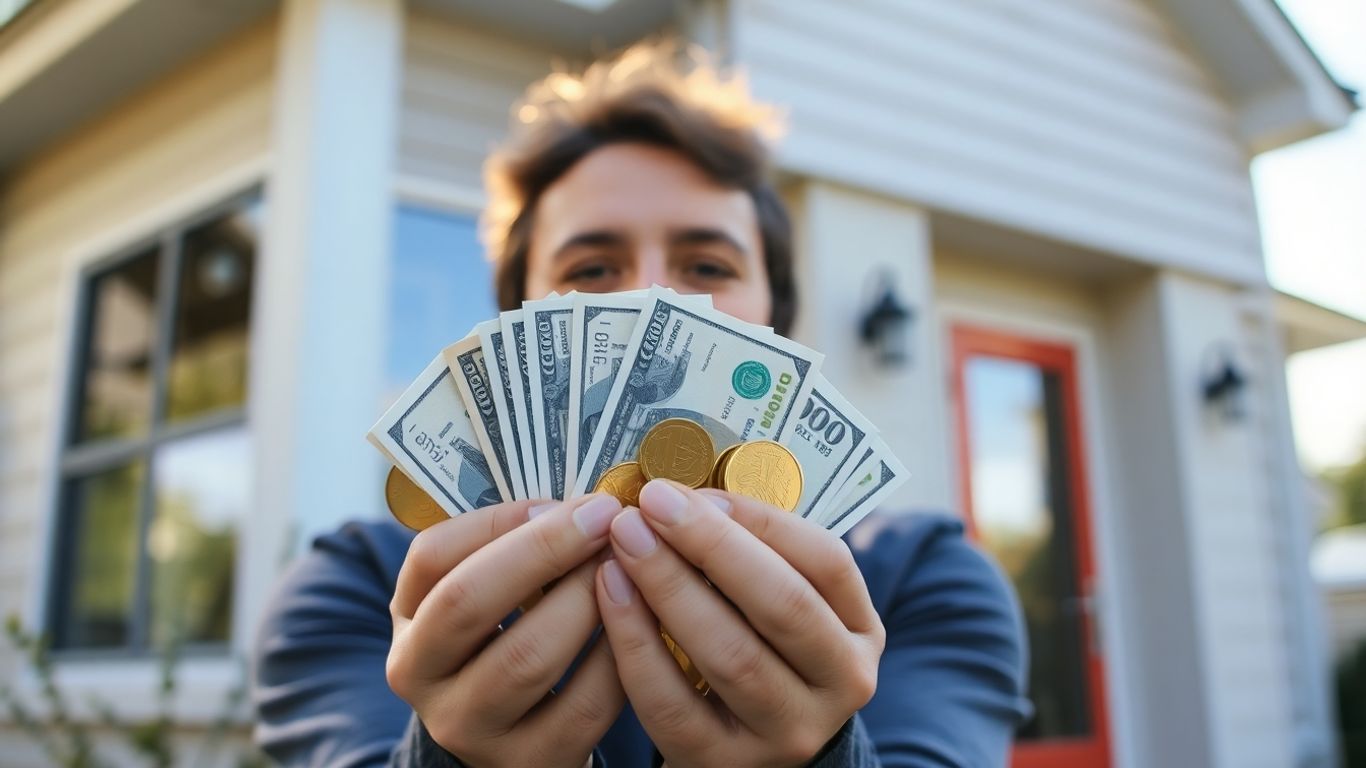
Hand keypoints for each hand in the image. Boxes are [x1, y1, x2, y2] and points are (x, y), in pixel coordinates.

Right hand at [387, 494, 626, 767]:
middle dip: (544, 550)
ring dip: (586, 600)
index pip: (432, 556)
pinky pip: (582, 704)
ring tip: (627, 566)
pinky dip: (618, 655)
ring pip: (527, 656)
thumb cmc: (514, 637)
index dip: (500, 520)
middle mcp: (420, 676)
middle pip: (469, 602)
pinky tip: (642, 622)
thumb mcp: (489, 594)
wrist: (522, 735)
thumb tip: (584, 504)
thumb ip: (515, 547)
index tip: (564, 499)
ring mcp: (468, 727)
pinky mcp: (527, 762)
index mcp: (408, 618)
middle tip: (605, 518)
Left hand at [595, 481, 884, 767]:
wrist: (741, 749)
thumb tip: (682, 491)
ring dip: (670, 587)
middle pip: (782, 606)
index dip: (762, 519)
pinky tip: (608, 593)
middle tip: (652, 503)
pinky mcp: (724, 765)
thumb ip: (748, 553)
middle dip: (712, 545)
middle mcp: (840, 684)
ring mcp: (787, 733)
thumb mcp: (775, 604)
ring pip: (731, 655)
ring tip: (624, 541)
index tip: (697, 489)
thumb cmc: (752, 647)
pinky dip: (635, 643)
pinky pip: (672, 703)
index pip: (827, 563)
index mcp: (858, 631)